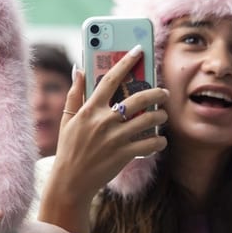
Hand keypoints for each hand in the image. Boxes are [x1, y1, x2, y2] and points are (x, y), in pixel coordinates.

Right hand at [57, 49, 167, 194]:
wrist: (70, 182)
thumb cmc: (69, 149)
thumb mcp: (67, 120)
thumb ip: (74, 94)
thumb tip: (79, 69)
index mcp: (89, 109)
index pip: (110, 79)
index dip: (125, 62)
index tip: (139, 50)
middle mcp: (103, 121)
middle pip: (138, 99)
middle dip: (157, 93)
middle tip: (164, 93)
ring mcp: (114, 138)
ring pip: (148, 120)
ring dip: (160, 117)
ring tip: (162, 116)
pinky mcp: (123, 155)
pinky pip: (150, 144)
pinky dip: (159, 142)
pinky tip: (159, 141)